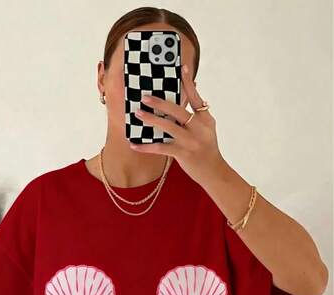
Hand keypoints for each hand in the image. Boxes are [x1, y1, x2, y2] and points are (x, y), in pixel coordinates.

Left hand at [129, 64, 223, 181]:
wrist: (214, 171)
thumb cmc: (207, 149)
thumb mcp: (208, 129)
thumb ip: (199, 114)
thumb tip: (196, 95)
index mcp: (205, 119)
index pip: (196, 97)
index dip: (188, 83)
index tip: (181, 68)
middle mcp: (199, 128)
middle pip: (178, 111)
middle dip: (160, 103)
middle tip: (145, 97)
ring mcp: (191, 141)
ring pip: (168, 127)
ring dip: (151, 120)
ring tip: (138, 114)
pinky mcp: (183, 154)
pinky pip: (161, 148)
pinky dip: (146, 146)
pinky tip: (134, 144)